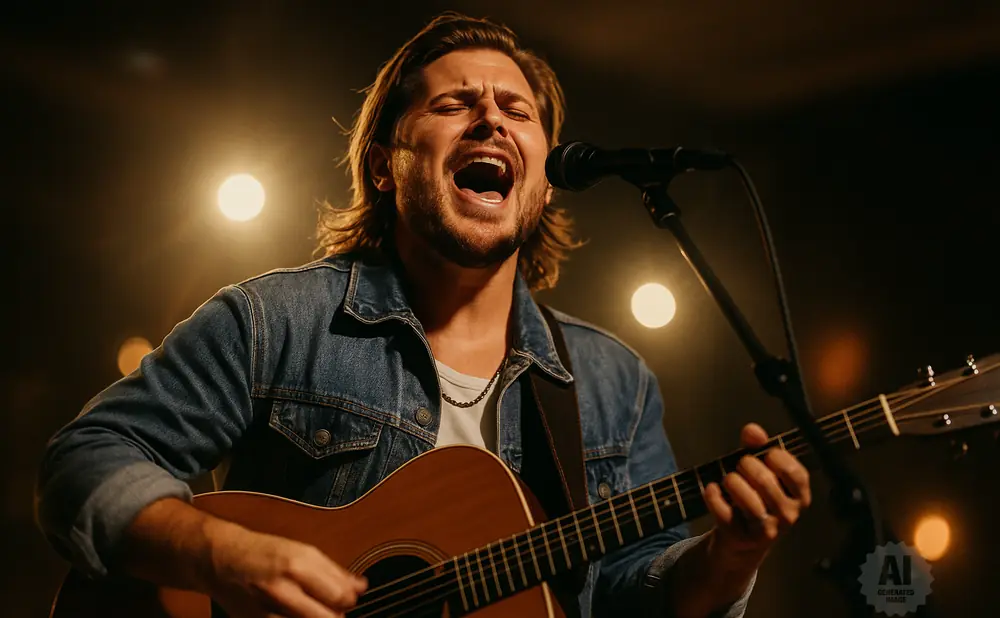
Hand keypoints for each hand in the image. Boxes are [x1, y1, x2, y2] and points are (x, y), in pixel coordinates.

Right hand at [206, 524, 367, 617]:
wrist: (223, 561)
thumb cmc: (265, 553)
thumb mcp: (302, 551)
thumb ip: (334, 571)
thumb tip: (360, 587)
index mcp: (298, 564)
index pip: (340, 595)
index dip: (350, 598)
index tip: (349, 596)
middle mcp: (283, 589)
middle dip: (338, 614)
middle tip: (334, 607)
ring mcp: (268, 611)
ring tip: (315, 610)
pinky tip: (298, 615)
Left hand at [703, 422, 810, 566]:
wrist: (742, 539)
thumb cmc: (755, 496)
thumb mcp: (760, 469)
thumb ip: (758, 447)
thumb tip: (752, 431)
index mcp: (799, 496)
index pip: (795, 473)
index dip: (776, 457)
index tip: (765, 454)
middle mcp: (788, 515)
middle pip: (766, 481)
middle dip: (746, 465)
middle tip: (740, 465)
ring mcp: (766, 530)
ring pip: (747, 500)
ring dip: (731, 481)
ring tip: (728, 479)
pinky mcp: (741, 537)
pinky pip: (724, 512)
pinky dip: (713, 496)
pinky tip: (711, 488)